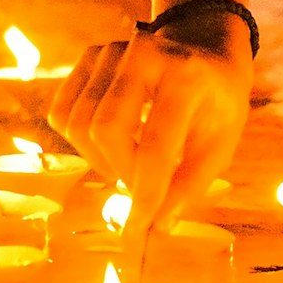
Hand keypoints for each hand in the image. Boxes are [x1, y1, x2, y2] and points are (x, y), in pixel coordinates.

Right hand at [50, 21, 252, 220]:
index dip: (144, 197)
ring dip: (100, 160)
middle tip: (141, 190)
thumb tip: (156, 226)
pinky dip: (81, 140)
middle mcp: (145, 54)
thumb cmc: (217, 103)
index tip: (135, 235)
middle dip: (119, 174)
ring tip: (131, 163)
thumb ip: (190, 185)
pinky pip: (62, 112)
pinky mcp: (89, 56)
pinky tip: (114, 141)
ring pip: (78, 125)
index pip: (155, 148)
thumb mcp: (220, 145)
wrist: (205, 48)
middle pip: (105, 131)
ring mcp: (112, 49)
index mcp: (187, 77)